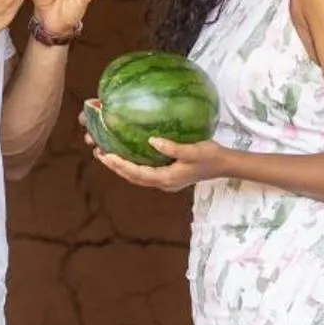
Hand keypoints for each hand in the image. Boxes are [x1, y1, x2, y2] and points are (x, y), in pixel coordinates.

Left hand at [86, 131, 229, 191]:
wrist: (224, 166)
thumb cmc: (210, 156)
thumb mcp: (194, 150)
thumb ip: (174, 148)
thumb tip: (153, 141)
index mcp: (167, 179)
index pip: (137, 174)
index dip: (120, 166)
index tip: (106, 156)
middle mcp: (163, 183)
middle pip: (133, 177)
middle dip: (115, 167)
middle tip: (99, 152)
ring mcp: (165, 181)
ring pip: (137, 177)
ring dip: (121, 167)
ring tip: (107, 154)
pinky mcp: (168, 176)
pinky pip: (144, 173)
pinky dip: (132, 165)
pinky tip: (127, 154)